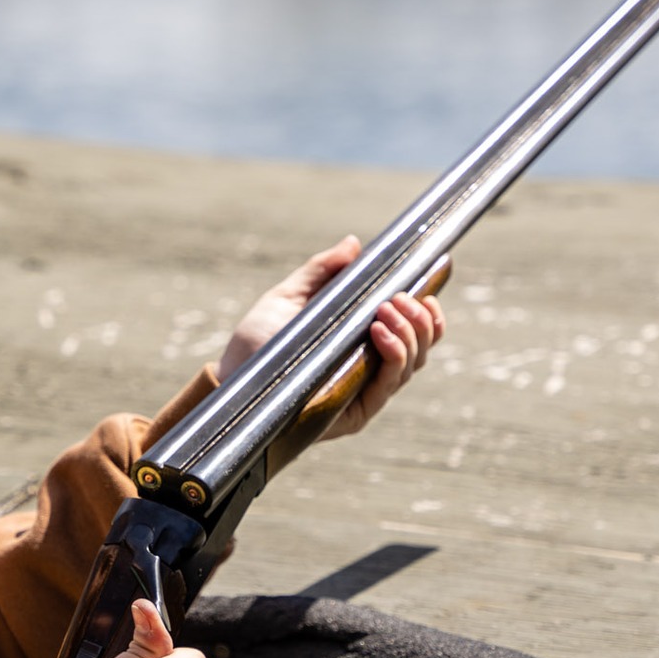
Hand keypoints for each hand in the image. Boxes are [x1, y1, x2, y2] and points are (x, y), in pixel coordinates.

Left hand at [215, 236, 445, 440]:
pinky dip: (394, 357)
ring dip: (409, 334)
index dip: (428, 316)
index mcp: (363, 345)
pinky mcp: (355, 414)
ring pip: (411, 366)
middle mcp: (370, 371)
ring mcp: (365, 393)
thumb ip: (322, 271)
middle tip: (400, 298)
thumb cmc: (258, 339)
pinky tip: (382, 333)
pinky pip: (387, 386)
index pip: (414, 334)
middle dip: (420, 320)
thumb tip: (354, 244)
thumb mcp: (291, 296)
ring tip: (388, 310)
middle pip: (421, 350)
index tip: (426, 292)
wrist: (230, 376)